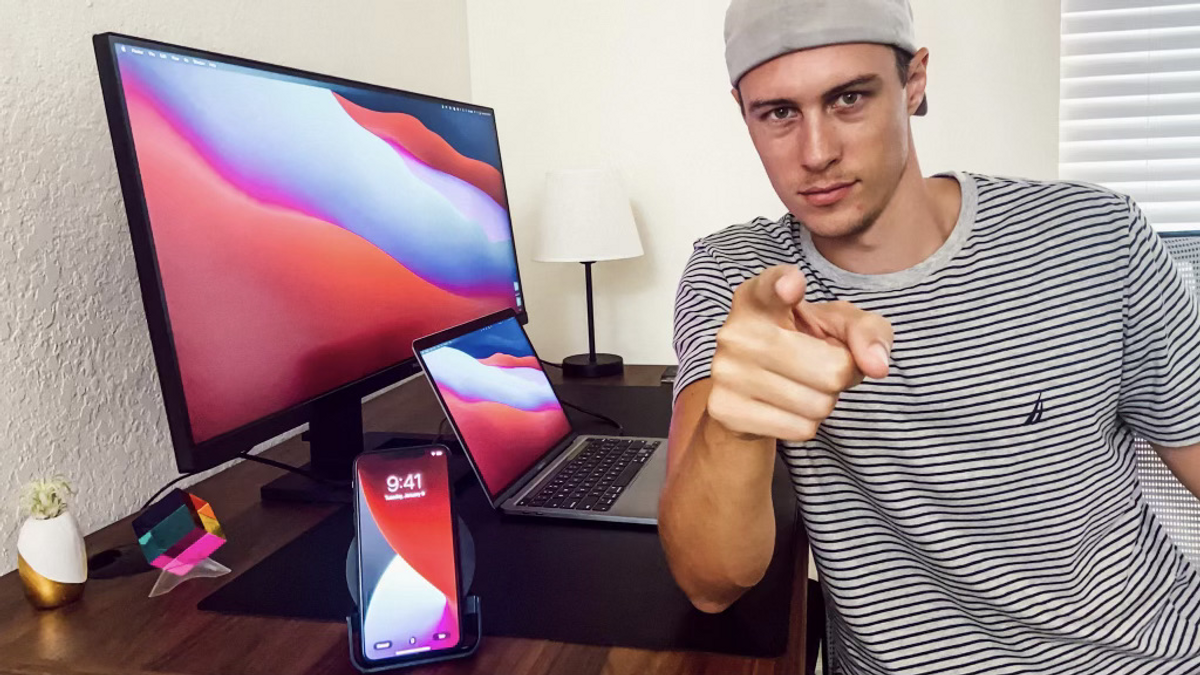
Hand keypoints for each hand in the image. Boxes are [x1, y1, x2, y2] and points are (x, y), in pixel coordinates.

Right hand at [707, 265, 892, 441]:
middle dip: (840, 375)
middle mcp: (736, 332)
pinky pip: (800, 429)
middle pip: (830, 369)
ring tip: (801, 385)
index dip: (784, 284)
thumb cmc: (803, 346)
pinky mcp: (725, 410)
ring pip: (818, 404)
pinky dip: (806, 423)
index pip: (770, 287)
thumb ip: (869, 331)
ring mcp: (725, 372)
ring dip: (824, 402)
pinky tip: (785, 407)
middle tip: (820, 367)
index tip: (792, 286)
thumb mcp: (840, 326)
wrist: (753, 390)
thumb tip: (876, 365)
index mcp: (759, 299)